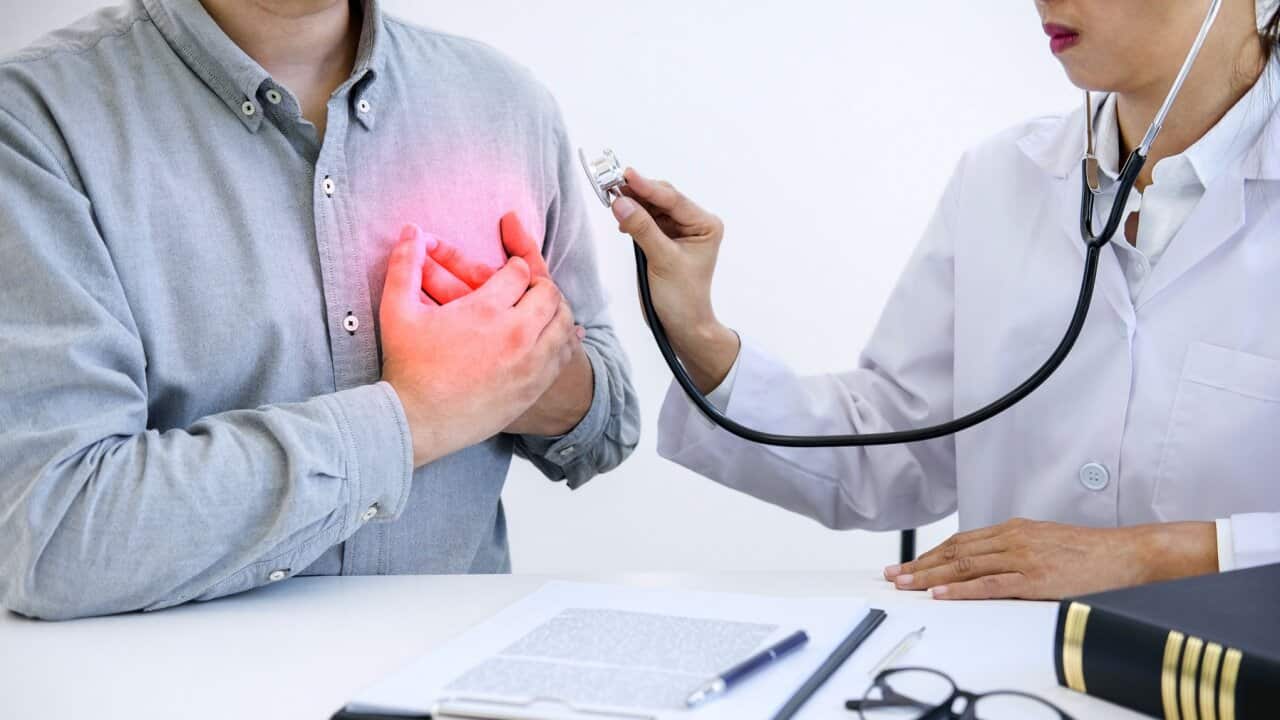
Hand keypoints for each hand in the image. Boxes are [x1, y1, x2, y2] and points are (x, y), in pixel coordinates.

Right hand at [380, 224, 575, 465]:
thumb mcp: (398, 311)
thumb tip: (410, 231)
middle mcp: (515, 334)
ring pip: (563, 323)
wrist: (418, 422)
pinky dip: (564, 341)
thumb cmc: (408, 367)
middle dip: (541, 286)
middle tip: (532, 288)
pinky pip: (563, 355)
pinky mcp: (534, 388)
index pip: (519, 272)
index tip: (511, 271)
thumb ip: (404, 266)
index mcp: (485, 310)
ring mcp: (529, 363)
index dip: (516, 267)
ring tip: (545, 310)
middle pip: (548, 294)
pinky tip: (559, 337)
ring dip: (557, 311)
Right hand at [611, 169, 739, 392]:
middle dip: (638, 192)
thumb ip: (642, 229)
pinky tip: (621, 218)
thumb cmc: (681, 297)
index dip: (647, 187)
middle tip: (611, 185)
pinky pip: (645, 220)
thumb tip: (620, 202)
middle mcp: (695, 223)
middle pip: (662, 198)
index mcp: (705, 225)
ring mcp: (678, 230)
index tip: (625, 175)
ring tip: (612, 198)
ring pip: (652, 207)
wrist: (681, 325)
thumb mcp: (662, 261)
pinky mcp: (663, 239)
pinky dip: (632, 217)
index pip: (673, 200)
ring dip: (633, 203)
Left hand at [883, 518, 1218, 599]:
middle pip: (955, 553)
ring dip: (931, 577)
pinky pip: (990, 585)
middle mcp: (1012, 539)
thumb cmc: (1090, 553)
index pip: (961, 542)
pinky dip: (962, 590)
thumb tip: (990, 564)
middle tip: (894, 576)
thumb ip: (1016, 550)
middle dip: (921, 565)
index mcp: (1014, 530)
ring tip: (907, 585)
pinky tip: (942, 595)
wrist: (1127, 554)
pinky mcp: (1035, 578)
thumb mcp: (1045, 542)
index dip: (931, 555)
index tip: (909, 565)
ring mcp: (1022, 558)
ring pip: (965, 567)